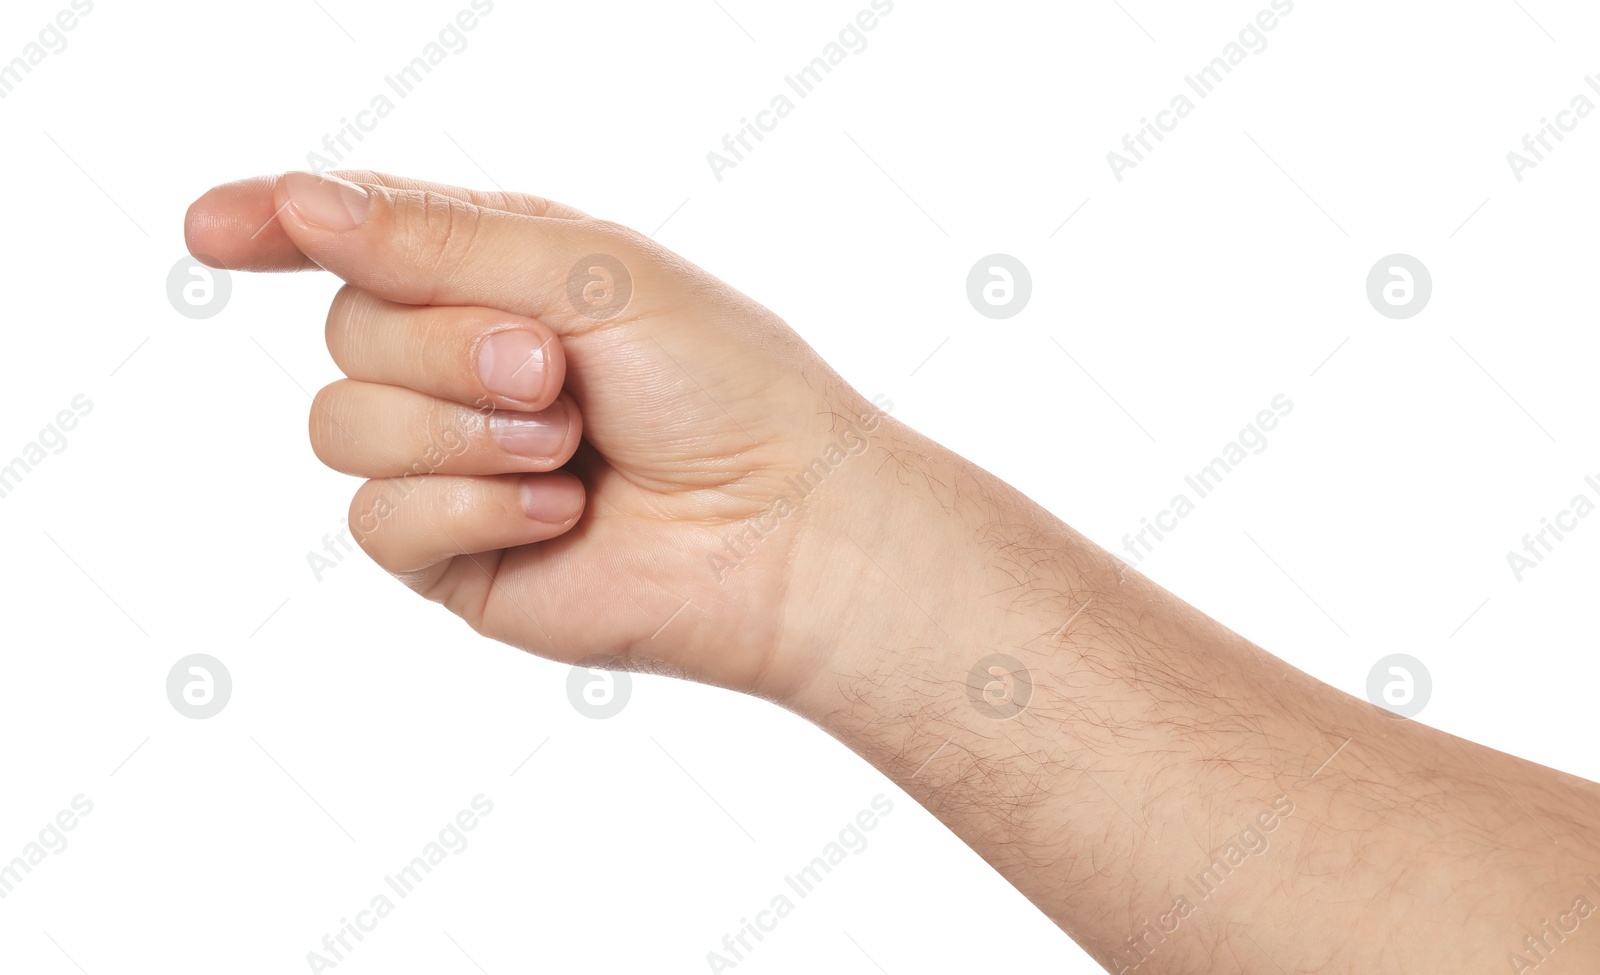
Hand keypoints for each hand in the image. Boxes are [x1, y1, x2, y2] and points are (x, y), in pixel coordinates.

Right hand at [185, 171, 893, 700]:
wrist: (786, 526)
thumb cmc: (720, 383)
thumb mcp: (589, 272)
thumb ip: (439, 240)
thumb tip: (299, 205)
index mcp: (498, 275)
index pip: (357, 236)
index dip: (278, 224)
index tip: (213, 229)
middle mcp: (462, 365)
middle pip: (347, 327)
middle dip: (448, 344)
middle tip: (555, 370)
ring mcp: (450, 463)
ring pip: (342, 423)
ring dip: (461, 427)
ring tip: (567, 443)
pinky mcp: (452, 554)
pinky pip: (380, 519)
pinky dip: (473, 505)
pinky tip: (564, 513)